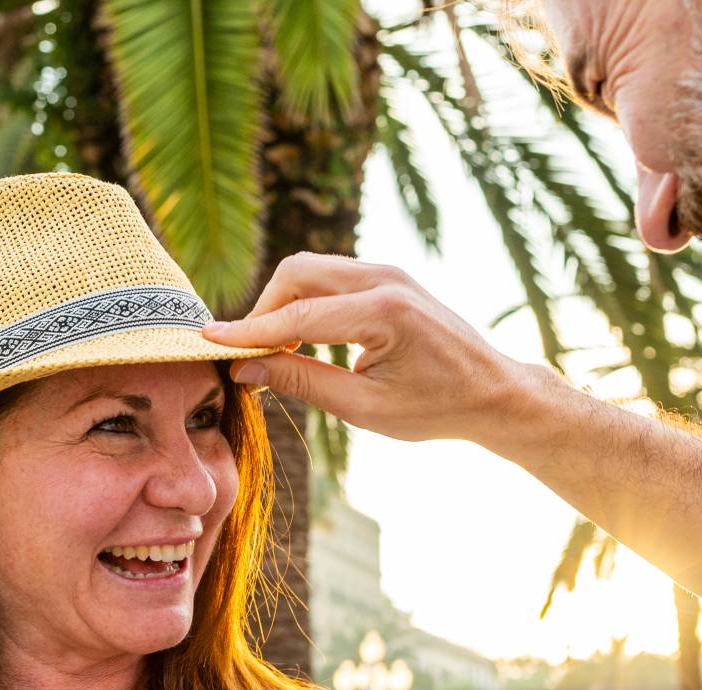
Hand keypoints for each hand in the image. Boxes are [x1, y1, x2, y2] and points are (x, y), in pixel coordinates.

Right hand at [201, 252, 541, 444]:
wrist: (493, 391)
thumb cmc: (436, 408)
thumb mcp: (365, 409)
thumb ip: (302, 383)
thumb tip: (245, 371)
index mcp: (383, 313)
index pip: (297, 317)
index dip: (248, 332)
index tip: (208, 341)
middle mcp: (385, 279)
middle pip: (296, 272)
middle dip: (264, 310)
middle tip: (249, 355)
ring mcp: (389, 272)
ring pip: (311, 269)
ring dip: (284, 304)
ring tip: (274, 351)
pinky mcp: (389, 276)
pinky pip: (331, 276)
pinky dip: (307, 301)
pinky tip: (303, 339)